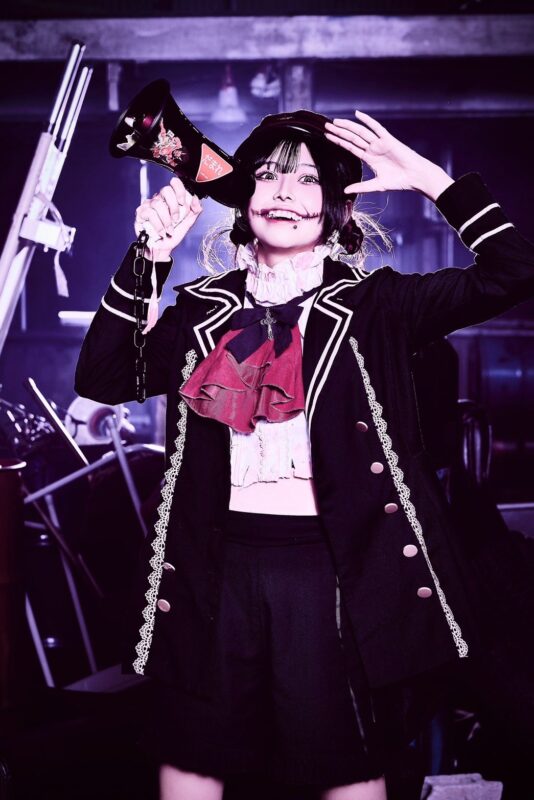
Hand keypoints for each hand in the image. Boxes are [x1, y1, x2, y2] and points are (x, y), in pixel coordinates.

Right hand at [134, 176, 202, 258]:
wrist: (164, 248)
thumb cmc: (174, 234)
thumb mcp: (188, 223)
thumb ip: (195, 210)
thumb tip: (195, 198)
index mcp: (171, 198)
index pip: (174, 183)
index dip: (180, 190)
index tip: (183, 203)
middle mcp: (159, 199)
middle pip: (166, 190)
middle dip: (174, 207)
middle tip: (176, 220)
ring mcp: (149, 205)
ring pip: (158, 204)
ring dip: (166, 221)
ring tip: (169, 230)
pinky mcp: (141, 213)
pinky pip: (149, 214)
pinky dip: (158, 225)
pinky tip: (161, 232)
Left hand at [324, 110, 450, 196]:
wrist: (414, 177)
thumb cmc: (399, 181)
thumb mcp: (376, 185)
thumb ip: (361, 187)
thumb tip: (345, 192)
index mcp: (369, 158)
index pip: (350, 147)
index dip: (339, 141)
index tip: (327, 136)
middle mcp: (373, 148)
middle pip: (352, 138)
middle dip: (339, 132)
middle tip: (325, 126)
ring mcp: (380, 143)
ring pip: (360, 132)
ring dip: (348, 126)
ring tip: (335, 122)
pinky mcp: (388, 139)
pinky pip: (376, 128)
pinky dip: (367, 120)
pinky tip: (357, 114)